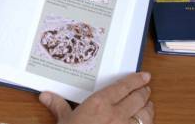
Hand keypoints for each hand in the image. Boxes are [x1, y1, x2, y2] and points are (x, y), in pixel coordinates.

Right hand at [39, 72, 153, 123]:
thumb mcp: (64, 121)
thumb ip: (58, 106)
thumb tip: (45, 96)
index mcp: (100, 104)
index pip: (123, 87)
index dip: (136, 80)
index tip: (144, 75)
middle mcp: (117, 114)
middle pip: (138, 98)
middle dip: (144, 92)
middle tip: (146, 88)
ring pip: (146, 115)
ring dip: (149, 108)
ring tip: (149, 104)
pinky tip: (145, 123)